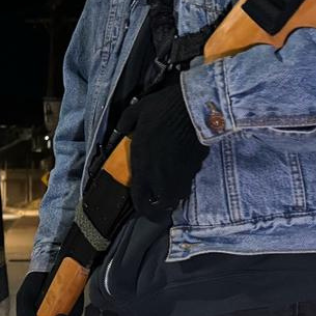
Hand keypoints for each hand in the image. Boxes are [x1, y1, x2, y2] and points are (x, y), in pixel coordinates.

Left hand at [119, 81, 209, 221]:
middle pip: (164, 204)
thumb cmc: (163, 109)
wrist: (193, 107)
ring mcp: (180, 174)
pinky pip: (189, 181)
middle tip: (161, 203)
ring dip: (175, 194)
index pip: (140, 199)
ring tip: (172, 186)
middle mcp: (161, 176)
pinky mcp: (195, 167)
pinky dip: (185, 180)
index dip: (142, 209)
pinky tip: (183, 168)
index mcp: (142, 165)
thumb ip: (125, 123)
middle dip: (162, 207)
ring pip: (179, 195)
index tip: (144, 209)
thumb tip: (120, 129)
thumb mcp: (136, 111)